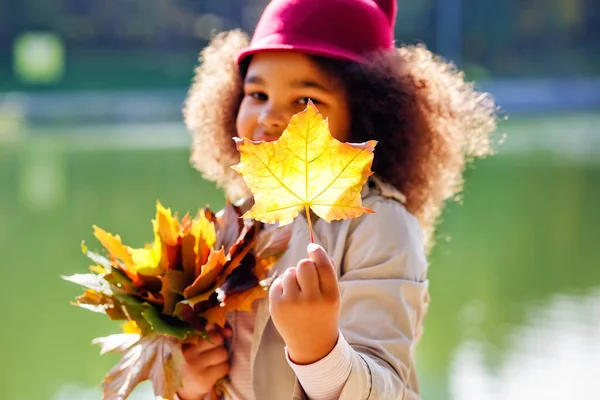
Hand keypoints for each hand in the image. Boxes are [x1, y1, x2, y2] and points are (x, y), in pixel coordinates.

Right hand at [177, 325, 231, 399]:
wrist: (185, 387)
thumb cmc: (193, 361)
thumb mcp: (196, 347)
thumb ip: (211, 334)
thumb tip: (229, 331)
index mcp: (186, 342)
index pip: (207, 329)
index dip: (216, 332)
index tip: (217, 335)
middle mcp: (189, 353)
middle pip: (217, 339)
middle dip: (220, 345)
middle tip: (214, 352)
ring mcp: (196, 366)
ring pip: (223, 353)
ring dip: (223, 358)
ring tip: (214, 362)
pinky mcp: (204, 378)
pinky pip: (225, 367)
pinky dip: (223, 368)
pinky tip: (215, 371)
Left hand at [269, 243, 340, 364]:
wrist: (311, 345)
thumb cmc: (323, 314)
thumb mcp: (332, 296)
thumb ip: (327, 273)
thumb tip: (315, 250)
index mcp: (330, 296)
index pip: (323, 265)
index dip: (317, 252)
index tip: (312, 247)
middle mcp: (312, 300)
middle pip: (304, 265)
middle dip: (305, 265)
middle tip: (306, 275)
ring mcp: (292, 304)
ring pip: (290, 272)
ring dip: (294, 277)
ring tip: (298, 291)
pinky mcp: (277, 306)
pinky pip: (278, 282)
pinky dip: (283, 286)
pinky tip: (289, 298)